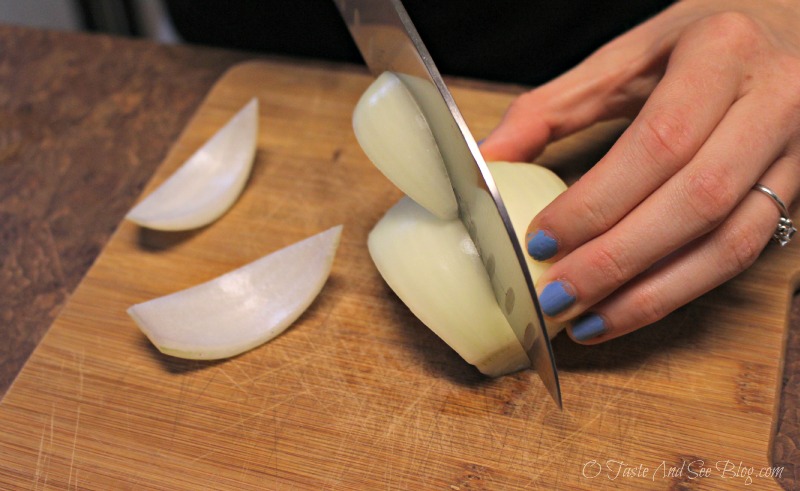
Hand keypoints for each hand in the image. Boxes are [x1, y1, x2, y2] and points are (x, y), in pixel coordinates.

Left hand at [480, 0, 799, 343]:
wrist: (791, 29)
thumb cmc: (700, 42)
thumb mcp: (627, 56)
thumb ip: (554, 105)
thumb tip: (490, 158)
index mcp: (722, 53)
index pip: (659, 143)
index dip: (597, 202)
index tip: (542, 240)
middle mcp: (773, 103)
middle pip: (694, 201)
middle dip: (617, 260)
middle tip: (555, 295)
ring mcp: (796, 152)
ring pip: (727, 243)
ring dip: (650, 294)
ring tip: (586, 321)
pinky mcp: (798, 191)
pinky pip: (741, 257)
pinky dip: (679, 292)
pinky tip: (627, 309)